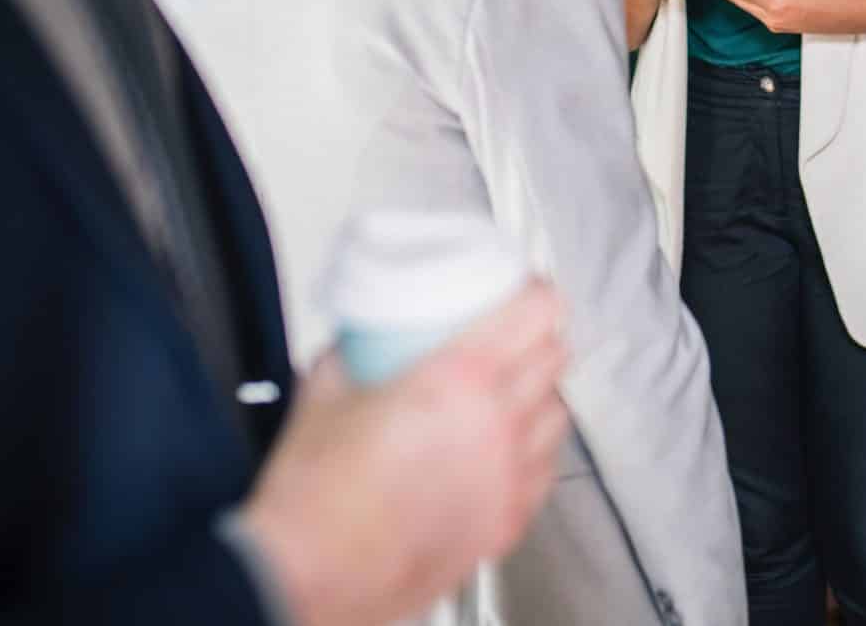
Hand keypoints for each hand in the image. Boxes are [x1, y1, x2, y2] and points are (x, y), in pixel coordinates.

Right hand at [240, 283, 569, 625]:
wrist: (308, 575)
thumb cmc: (314, 498)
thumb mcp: (324, 391)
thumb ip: (354, 350)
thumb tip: (362, 336)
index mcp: (459, 382)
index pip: (536, 314)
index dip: (538, 293)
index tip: (529, 291)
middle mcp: (496, 426)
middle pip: (554, 358)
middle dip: (540, 339)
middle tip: (518, 335)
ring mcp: (507, 478)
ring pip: (558, 414)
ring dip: (542, 394)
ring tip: (515, 391)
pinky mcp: (506, 522)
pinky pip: (545, 469)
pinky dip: (534, 450)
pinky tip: (510, 448)